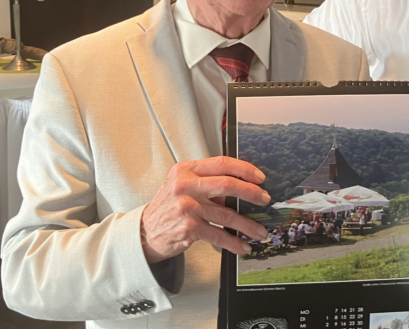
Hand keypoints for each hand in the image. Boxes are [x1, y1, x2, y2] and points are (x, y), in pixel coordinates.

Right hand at [140, 156, 270, 262]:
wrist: (144, 233)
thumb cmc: (167, 207)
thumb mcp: (182, 186)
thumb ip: (207, 183)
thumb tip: (240, 189)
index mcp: (186, 170)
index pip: (222, 163)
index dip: (245, 169)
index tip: (260, 177)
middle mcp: (185, 186)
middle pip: (227, 184)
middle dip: (251, 192)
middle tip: (264, 199)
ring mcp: (187, 207)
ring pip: (227, 214)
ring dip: (248, 224)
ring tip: (260, 230)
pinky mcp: (189, 228)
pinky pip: (219, 235)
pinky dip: (234, 243)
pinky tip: (243, 246)